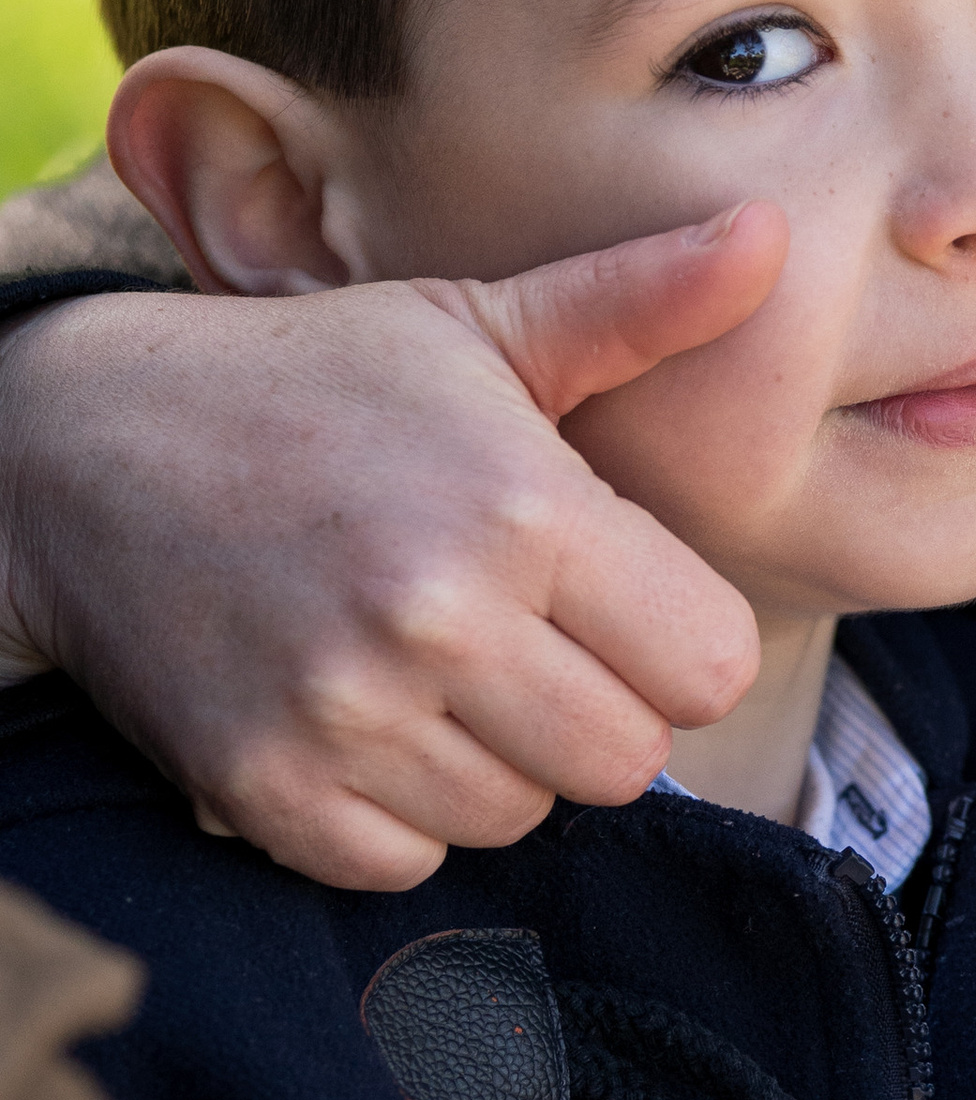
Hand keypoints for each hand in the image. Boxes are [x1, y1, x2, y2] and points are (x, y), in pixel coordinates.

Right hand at [0, 205, 785, 887]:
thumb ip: (639, 304)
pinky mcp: (265, 786)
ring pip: (520, 816)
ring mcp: (346, 712)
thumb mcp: (479, 323)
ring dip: (496, 761)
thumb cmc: (311, 381)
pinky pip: (408, 864)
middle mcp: (440, 616)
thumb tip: (774, 236)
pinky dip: (398, 813)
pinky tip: (364, 719)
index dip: (676, 638)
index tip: (612, 596)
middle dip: (596, 708)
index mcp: (522, 506)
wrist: (78, 448)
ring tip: (433, 667)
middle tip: (523, 637)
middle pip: (628, 761)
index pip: (709, 662)